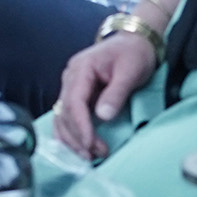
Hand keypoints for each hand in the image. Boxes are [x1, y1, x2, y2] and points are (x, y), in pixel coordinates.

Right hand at [54, 32, 158, 158]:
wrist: (135, 40)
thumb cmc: (134, 54)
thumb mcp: (130, 71)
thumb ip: (116, 93)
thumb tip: (103, 117)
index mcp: (81, 69)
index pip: (74, 101)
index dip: (80, 125)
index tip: (90, 144)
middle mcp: (70, 77)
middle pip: (64, 112)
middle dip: (77, 136)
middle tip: (93, 156)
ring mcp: (71, 85)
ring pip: (62, 116)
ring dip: (72, 138)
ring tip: (88, 155)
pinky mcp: (77, 93)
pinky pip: (67, 115)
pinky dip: (71, 132)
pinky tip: (78, 146)